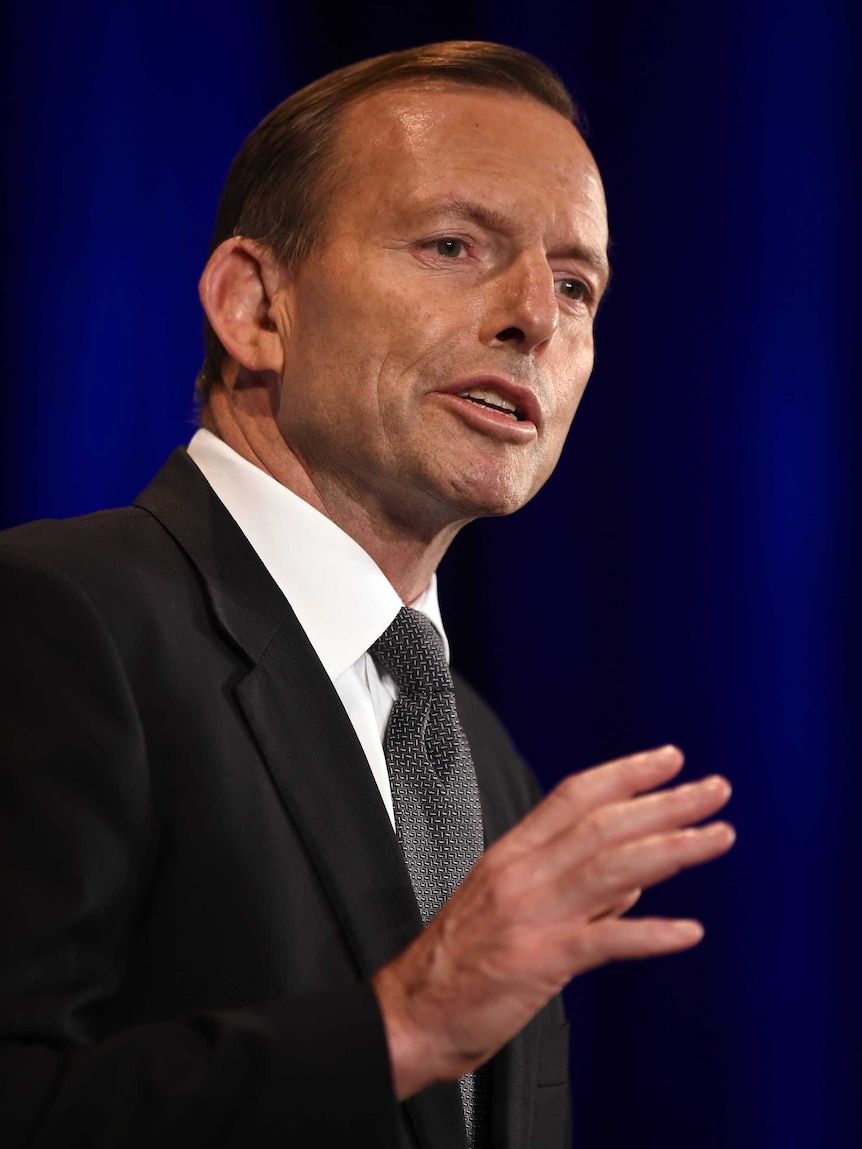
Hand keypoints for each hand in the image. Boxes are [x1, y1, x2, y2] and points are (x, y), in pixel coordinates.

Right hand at [372, 745, 733, 1099]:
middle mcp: (523, 875)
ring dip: (672, 849)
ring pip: (612, 868)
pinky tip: (687, 931)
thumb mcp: (507, 907)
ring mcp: (532, 915)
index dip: (626, 774)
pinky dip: (650, 934)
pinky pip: (605, 941)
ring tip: (717, 838)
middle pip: (604, 824)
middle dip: (666, 803)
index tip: (669, 760)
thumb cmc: (453, 963)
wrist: (409, 1014)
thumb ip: (572, 889)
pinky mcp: (539, 961)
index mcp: (511, 855)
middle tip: (713, 790)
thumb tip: (632, 883)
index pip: (575, 796)